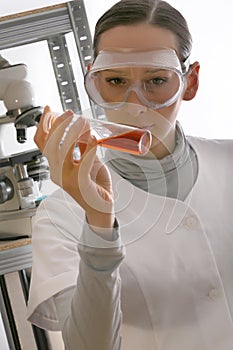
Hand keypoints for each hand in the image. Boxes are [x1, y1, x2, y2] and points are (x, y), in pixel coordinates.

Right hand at [34, 106, 113, 228]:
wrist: (101, 205)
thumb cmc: (93, 184)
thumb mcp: (86, 159)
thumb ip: (83, 145)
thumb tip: (83, 127)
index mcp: (57, 165)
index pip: (43, 143)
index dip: (44, 125)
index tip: (50, 110)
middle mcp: (58, 172)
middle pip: (50, 144)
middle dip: (59, 125)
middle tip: (70, 114)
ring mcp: (67, 178)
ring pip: (63, 151)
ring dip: (73, 133)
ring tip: (83, 123)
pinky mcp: (80, 183)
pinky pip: (82, 162)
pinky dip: (89, 148)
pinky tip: (94, 139)